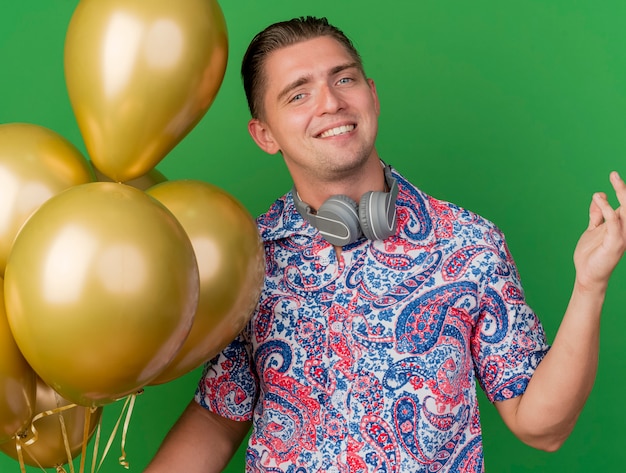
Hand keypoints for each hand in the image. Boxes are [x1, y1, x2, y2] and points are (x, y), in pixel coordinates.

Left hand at [573, 171, 625, 291]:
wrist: (587, 275)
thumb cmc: (590, 254)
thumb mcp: (593, 230)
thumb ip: (597, 215)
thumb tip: (599, 195)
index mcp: (621, 226)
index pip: (625, 205)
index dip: (622, 191)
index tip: (614, 176)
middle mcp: (625, 229)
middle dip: (624, 189)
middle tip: (614, 174)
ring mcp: (621, 236)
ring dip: (622, 194)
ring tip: (614, 179)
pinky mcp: (615, 242)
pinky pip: (613, 222)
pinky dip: (607, 209)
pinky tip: (600, 198)